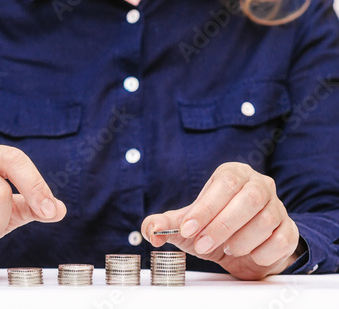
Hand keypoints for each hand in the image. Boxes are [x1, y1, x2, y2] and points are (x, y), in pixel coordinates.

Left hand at [141, 162, 300, 279]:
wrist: (238, 247)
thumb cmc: (210, 228)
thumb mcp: (185, 225)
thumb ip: (165, 224)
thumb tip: (151, 230)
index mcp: (232, 174)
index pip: (224, 183)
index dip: (205, 207)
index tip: (187, 229)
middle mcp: (258, 185)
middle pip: (249, 198)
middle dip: (222, 225)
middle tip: (202, 244)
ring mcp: (277, 206)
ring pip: (266, 219)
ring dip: (241, 240)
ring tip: (225, 248)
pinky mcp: (289, 228)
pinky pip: (283, 238)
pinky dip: (264, 251)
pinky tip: (250, 255)